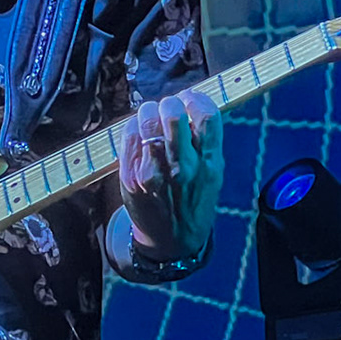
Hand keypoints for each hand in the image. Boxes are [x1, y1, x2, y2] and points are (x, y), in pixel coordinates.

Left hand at [118, 88, 223, 259]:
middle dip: (169, 103)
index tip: (189, 99)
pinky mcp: (130, 177)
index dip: (196, 99)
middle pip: (173, 115)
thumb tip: (192, 103)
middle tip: (167, 108)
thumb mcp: (212, 173)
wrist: (173, 240)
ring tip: (151, 116)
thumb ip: (206, 141)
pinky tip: (138, 131)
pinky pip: (129, 136)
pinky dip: (132, 126)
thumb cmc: (193, 200)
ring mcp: (154, 172)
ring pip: (147, 122)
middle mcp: (183, 167)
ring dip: (148, 111)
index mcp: (209, 163)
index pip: (207, 115)